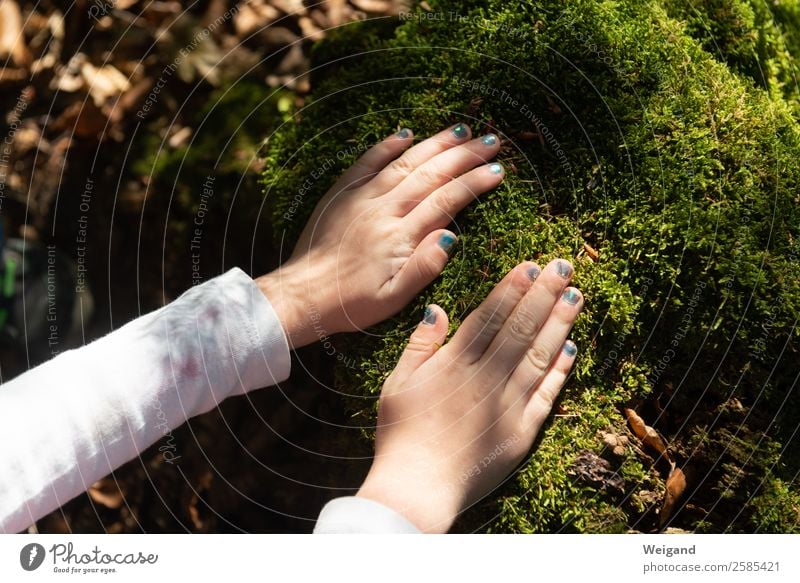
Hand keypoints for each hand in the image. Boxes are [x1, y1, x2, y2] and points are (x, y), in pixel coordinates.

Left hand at [256, 124, 502, 348]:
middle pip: (432, 174)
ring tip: (461, 130)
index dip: (475, 183)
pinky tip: (406, 133)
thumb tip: (451, 236)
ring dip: (435, 143)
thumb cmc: (351, 304)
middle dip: (465, 155)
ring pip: (405, 162)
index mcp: (401, 236)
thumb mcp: (394, 299)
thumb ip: (424, 267)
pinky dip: (387, 145)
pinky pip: (367, 162)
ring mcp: (361, 198)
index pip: (447, 200)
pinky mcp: (341, 194)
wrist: (302, 296)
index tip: (498, 171)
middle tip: (491, 140)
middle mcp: (384, 210)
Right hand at [356, 259, 582, 531]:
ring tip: (575, 297)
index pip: (492, 316)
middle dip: (544, 294)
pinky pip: (547, 394)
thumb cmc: (401, 434)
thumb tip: (438, 308)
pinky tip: (571, 347)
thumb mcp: (397, 382)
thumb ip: (421, 344)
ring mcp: (508, 404)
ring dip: (559, 323)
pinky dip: (561, 369)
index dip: (513, 288)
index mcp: (456, 363)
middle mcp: (487, 378)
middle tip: (564, 267)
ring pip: (541, 355)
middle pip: (522, 328)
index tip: (531, 266)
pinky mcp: (522, 431)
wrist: (418, 487)